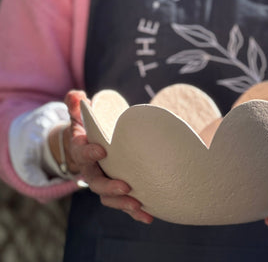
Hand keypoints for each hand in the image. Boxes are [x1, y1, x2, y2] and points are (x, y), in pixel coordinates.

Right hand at [64, 90, 153, 223]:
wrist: (86, 148)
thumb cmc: (86, 130)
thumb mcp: (79, 116)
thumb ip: (75, 104)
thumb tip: (77, 96)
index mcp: (82, 150)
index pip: (82, 152)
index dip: (90, 153)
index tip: (102, 150)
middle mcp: (91, 169)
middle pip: (96, 183)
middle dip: (110, 187)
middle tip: (126, 186)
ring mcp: (104, 181)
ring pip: (109, 197)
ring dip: (124, 203)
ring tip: (139, 205)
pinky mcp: (116, 188)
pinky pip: (123, 202)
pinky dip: (134, 212)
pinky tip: (149, 214)